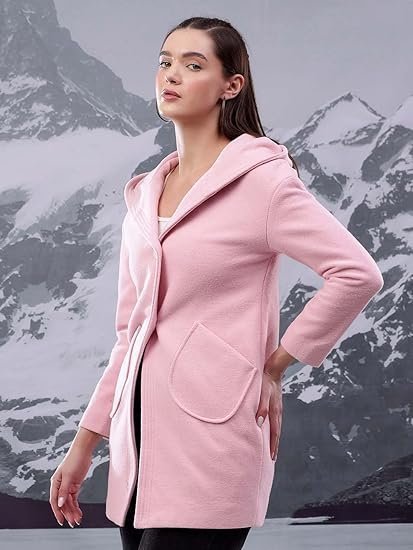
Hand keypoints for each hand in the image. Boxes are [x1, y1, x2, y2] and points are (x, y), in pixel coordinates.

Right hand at [49, 446, 91, 526]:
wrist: (84, 450)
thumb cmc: (74, 459)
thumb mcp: (69, 476)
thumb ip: (64, 490)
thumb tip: (60, 504)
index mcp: (55, 483)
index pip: (54, 501)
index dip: (57, 512)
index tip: (61, 521)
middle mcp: (60, 486)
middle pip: (62, 503)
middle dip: (68, 513)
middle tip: (73, 523)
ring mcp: (68, 486)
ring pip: (69, 502)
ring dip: (73, 511)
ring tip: (77, 520)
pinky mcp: (75, 485)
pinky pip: (74, 499)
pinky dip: (76, 506)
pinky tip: (79, 513)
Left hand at [255, 346, 293, 460]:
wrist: (273, 367)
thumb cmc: (265, 380)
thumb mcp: (262, 393)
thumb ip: (261, 407)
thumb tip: (259, 423)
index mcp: (275, 411)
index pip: (274, 433)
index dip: (273, 446)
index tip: (272, 458)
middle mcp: (277, 411)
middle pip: (277, 432)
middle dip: (275, 445)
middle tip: (272, 458)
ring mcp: (277, 407)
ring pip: (276, 426)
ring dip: (274, 437)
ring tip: (271, 446)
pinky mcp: (275, 403)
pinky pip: (274, 419)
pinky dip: (273, 427)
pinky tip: (268, 427)